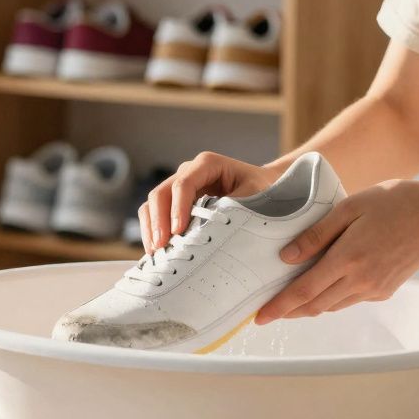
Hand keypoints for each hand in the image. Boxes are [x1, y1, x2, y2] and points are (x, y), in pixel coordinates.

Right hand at [140, 151, 279, 252]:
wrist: (267, 189)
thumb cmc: (264, 191)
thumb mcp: (256, 197)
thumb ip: (234, 209)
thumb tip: (213, 231)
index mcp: (207, 164)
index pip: (184, 184)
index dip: (177, 208)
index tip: (178, 232)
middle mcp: (189, 172)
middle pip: (161, 193)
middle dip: (158, 221)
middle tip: (160, 247)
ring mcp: (180, 188)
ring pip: (153, 204)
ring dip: (150, 228)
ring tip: (155, 254)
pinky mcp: (177, 203)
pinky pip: (156, 215)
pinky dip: (153, 232)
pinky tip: (156, 252)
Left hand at [255, 179, 418, 324]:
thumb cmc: (394, 203)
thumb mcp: (350, 207)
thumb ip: (316, 234)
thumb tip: (286, 256)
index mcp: (348, 259)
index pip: (304, 291)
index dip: (279, 306)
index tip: (259, 316)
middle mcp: (361, 281)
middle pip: (315, 305)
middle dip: (289, 310)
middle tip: (267, 310)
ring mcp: (375, 289)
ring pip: (332, 306)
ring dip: (309, 306)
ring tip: (290, 300)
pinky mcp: (385, 291)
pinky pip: (350, 300)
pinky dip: (332, 298)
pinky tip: (324, 286)